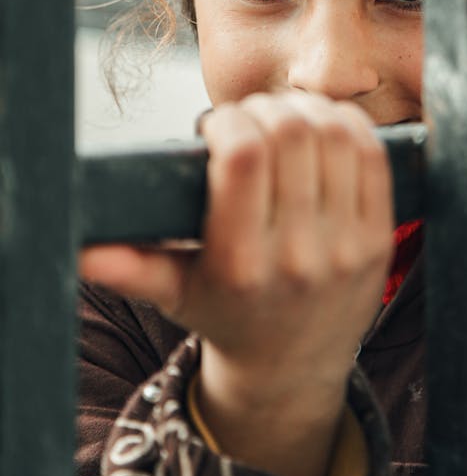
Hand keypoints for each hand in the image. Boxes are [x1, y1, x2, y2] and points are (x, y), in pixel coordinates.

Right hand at [79, 91, 393, 475]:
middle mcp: (298, 256)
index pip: (244, 157)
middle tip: (249, 119)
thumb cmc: (228, 316)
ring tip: (283, 120)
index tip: (217, 126)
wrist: (294, 367)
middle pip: (291, 135)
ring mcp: (347, 247)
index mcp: (240, 265)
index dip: (229, 121)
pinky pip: (373, 156)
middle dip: (264, 108)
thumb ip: (129, 267)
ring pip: (335, 135)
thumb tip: (77, 248)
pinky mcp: (379, 238)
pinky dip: (347, 125)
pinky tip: (322, 126)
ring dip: (306, 110)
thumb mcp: (175, 294)